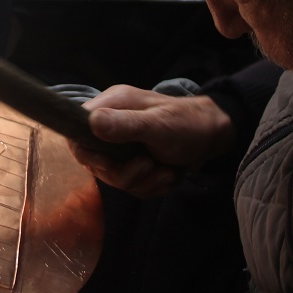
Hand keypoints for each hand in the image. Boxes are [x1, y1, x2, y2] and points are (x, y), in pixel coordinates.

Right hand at [74, 86, 233, 197]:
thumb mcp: (158, 124)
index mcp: (112, 107)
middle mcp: (112, 126)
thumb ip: (125, 125)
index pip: (77, 133)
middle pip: (96, 163)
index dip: (88, 153)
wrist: (215, 137)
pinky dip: (152, 186)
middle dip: (125, 174)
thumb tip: (90, 122)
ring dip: (143, 181)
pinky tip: (168, 174)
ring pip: (115, 179)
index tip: (109, 162)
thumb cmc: (188, 123)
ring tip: (166, 170)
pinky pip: (132, 186)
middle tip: (149, 165)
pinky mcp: (135, 164)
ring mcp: (123, 147)